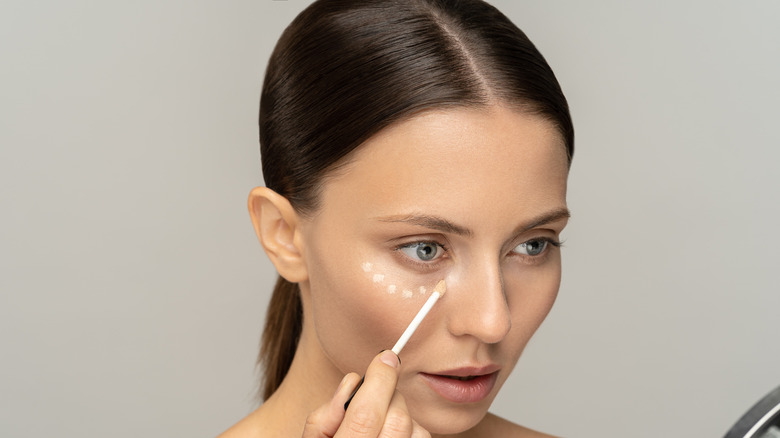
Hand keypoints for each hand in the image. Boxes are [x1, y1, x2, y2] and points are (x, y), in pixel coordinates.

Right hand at [302, 350, 429, 437]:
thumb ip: (325, 416)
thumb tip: (353, 383)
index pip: (365, 413)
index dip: (379, 378)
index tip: (386, 357)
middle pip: (397, 418)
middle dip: (389, 396)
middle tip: (376, 395)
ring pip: (417, 431)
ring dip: (403, 418)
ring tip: (381, 425)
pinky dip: (413, 433)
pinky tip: (394, 437)